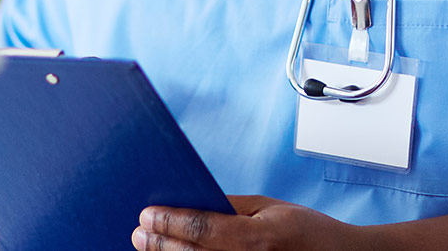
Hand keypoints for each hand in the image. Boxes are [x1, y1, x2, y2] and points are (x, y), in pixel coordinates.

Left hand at [132, 195, 357, 250]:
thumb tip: (192, 202)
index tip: (146, 215)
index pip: (202, 230)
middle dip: (160, 244)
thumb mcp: (270, 208)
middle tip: (138, 233)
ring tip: (149, 248)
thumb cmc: (309, 233)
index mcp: (259, 240)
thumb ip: (231, 206)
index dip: (170, 222)